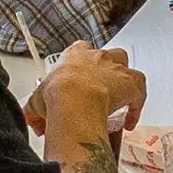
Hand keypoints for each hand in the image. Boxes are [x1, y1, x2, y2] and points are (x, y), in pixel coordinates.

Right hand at [27, 43, 145, 141]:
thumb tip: (32, 122)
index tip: (79, 77)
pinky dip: (137, 105)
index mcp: (75, 55)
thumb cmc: (57, 94)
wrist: (74, 99)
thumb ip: (34, 111)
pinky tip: (129, 121)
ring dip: (126, 82)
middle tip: (102, 89)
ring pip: (128, 69)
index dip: (82, 64)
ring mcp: (116, 69)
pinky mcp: (130, 84)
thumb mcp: (37, 101)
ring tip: (121, 99)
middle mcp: (98, 57)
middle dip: (108, 69)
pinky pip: (140, 91)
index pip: (81, 49)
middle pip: (109, 55)